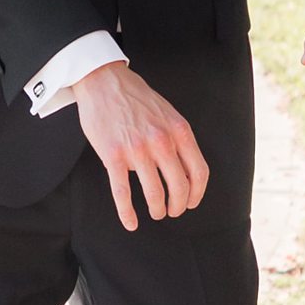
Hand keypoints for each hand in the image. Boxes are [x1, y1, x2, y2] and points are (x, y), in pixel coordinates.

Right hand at [75, 60, 208, 230]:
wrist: (104, 81)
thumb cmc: (136, 98)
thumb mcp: (168, 113)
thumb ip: (178, 138)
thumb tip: (186, 168)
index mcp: (179, 131)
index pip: (199, 172)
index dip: (197, 193)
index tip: (191, 202)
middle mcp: (162, 141)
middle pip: (180, 186)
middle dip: (178, 205)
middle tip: (172, 211)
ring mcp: (137, 150)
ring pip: (154, 193)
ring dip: (157, 209)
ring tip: (156, 213)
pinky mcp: (113, 156)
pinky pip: (122, 193)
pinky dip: (127, 213)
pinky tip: (131, 223)